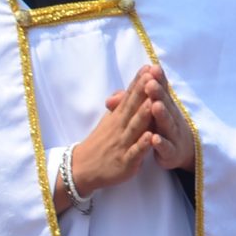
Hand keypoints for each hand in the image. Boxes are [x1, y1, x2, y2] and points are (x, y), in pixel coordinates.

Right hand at [71, 65, 190, 194]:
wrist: (82, 169)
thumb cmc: (101, 143)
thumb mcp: (109, 121)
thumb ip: (119, 106)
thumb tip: (124, 88)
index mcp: (118, 117)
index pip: (129, 97)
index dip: (139, 82)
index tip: (149, 66)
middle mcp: (120, 127)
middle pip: (132, 107)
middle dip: (143, 92)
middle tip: (152, 75)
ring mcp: (123, 144)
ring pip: (135, 127)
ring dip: (144, 114)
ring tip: (153, 101)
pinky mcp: (125, 162)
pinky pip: (135, 153)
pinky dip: (142, 145)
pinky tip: (150, 137)